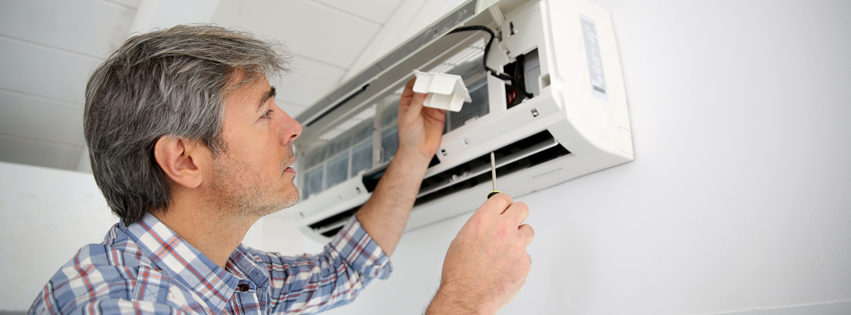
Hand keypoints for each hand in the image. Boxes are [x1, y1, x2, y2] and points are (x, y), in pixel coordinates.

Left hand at [397, 78, 445, 162]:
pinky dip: (448, 100)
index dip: (418, 81)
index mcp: (407, 103)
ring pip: (436, 95)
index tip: (423, 78)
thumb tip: (420, 91)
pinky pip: (445, 104)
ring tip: (443, 87)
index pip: (412, 87)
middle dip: (431, 84)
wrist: (418, 151)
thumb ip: (416, 103)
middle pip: (426, 89)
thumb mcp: (409, 118)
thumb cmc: (408, 137)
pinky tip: (449, 97)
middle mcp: (418, 104)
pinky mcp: (439, 115)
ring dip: (440, 91)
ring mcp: (429, 109)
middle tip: (436, 80)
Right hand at [427, 194, 534, 314]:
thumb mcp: (461, 239)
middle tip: (512, 222)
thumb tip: (489, 222)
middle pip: (522, 209)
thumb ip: (480, 226)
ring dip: (520, 237)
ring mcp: (516, 246)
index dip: (503, 203)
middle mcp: (503, 229)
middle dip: (516, 214)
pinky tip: (505, 267)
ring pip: (528, 231)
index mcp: (484, 220)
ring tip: (507, 249)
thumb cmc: (460, 273)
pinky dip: (518, 260)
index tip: (504, 207)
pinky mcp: (525, 262)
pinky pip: (526, 255)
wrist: (466, 296)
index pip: (502, 198)